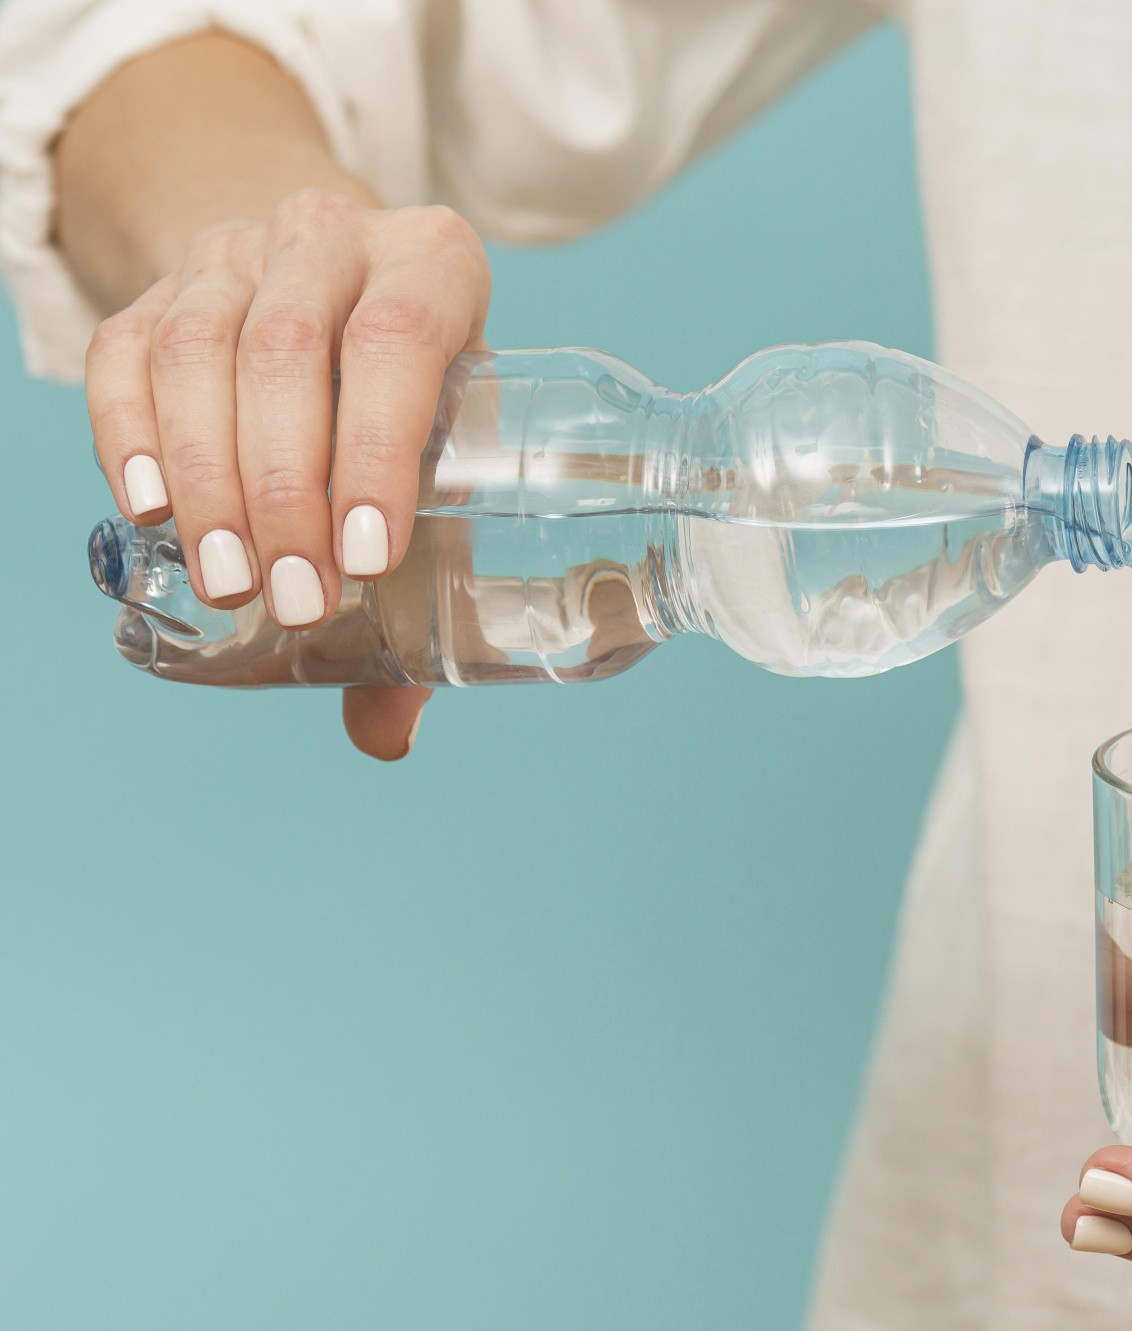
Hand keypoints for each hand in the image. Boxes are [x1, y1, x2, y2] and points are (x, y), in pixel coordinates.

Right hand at [84, 189, 489, 757]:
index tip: (367, 556)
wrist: (328, 282)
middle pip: (289, 352)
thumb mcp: (447, 449)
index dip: (376, 447)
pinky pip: (126, 353)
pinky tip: (149, 511)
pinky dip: (130, 436)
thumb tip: (387, 733)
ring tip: (229, 579)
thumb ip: (431, 577)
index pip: (400, 341)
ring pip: (201, 352)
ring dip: (208, 477)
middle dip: (284, 487)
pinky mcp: (160, 287)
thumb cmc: (412, 393)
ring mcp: (236, 253)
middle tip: (292, 597)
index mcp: (433, 262)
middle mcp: (331, 238)